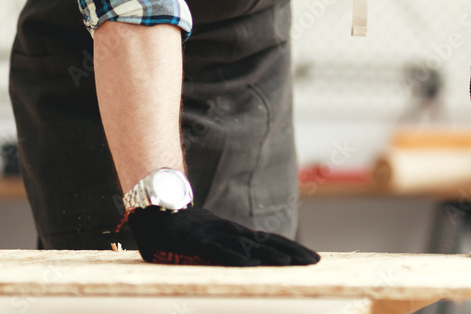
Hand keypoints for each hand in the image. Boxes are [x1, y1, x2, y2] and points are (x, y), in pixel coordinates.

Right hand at [127, 205, 320, 265]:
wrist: (155, 205)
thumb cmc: (179, 227)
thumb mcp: (207, 239)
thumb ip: (222, 248)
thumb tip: (241, 260)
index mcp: (234, 232)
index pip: (269, 240)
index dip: (291, 248)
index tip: (310, 257)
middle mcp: (230, 232)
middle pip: (267, 242)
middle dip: (293, 252)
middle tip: (315, 261)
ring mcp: (215, 235)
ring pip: (248, 247)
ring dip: (271, 255)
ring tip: (293, 264)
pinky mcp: (197, 242)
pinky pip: (219, 252)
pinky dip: (236, 258)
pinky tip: (252, 265)